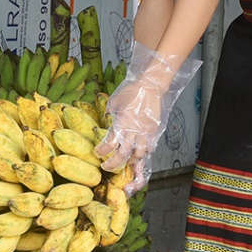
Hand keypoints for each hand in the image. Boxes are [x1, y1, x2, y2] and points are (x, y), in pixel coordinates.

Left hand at [94, 43, 199, 190]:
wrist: (151, 85)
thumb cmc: (131, 91)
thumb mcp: (113, 102)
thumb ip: (109, 116)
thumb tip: (105, 123)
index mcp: (123, 123)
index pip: (110, 144)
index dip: (102, 151)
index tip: (97, 152)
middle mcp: (135, 131)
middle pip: (124, 155)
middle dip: (113, 164)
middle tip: (106, 166)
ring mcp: (147, 133)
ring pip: (139, 156)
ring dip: (130, 161)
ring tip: (124, 162)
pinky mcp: (155, 132)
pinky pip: (150, 148)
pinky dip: (143, 154)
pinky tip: (137, 154)